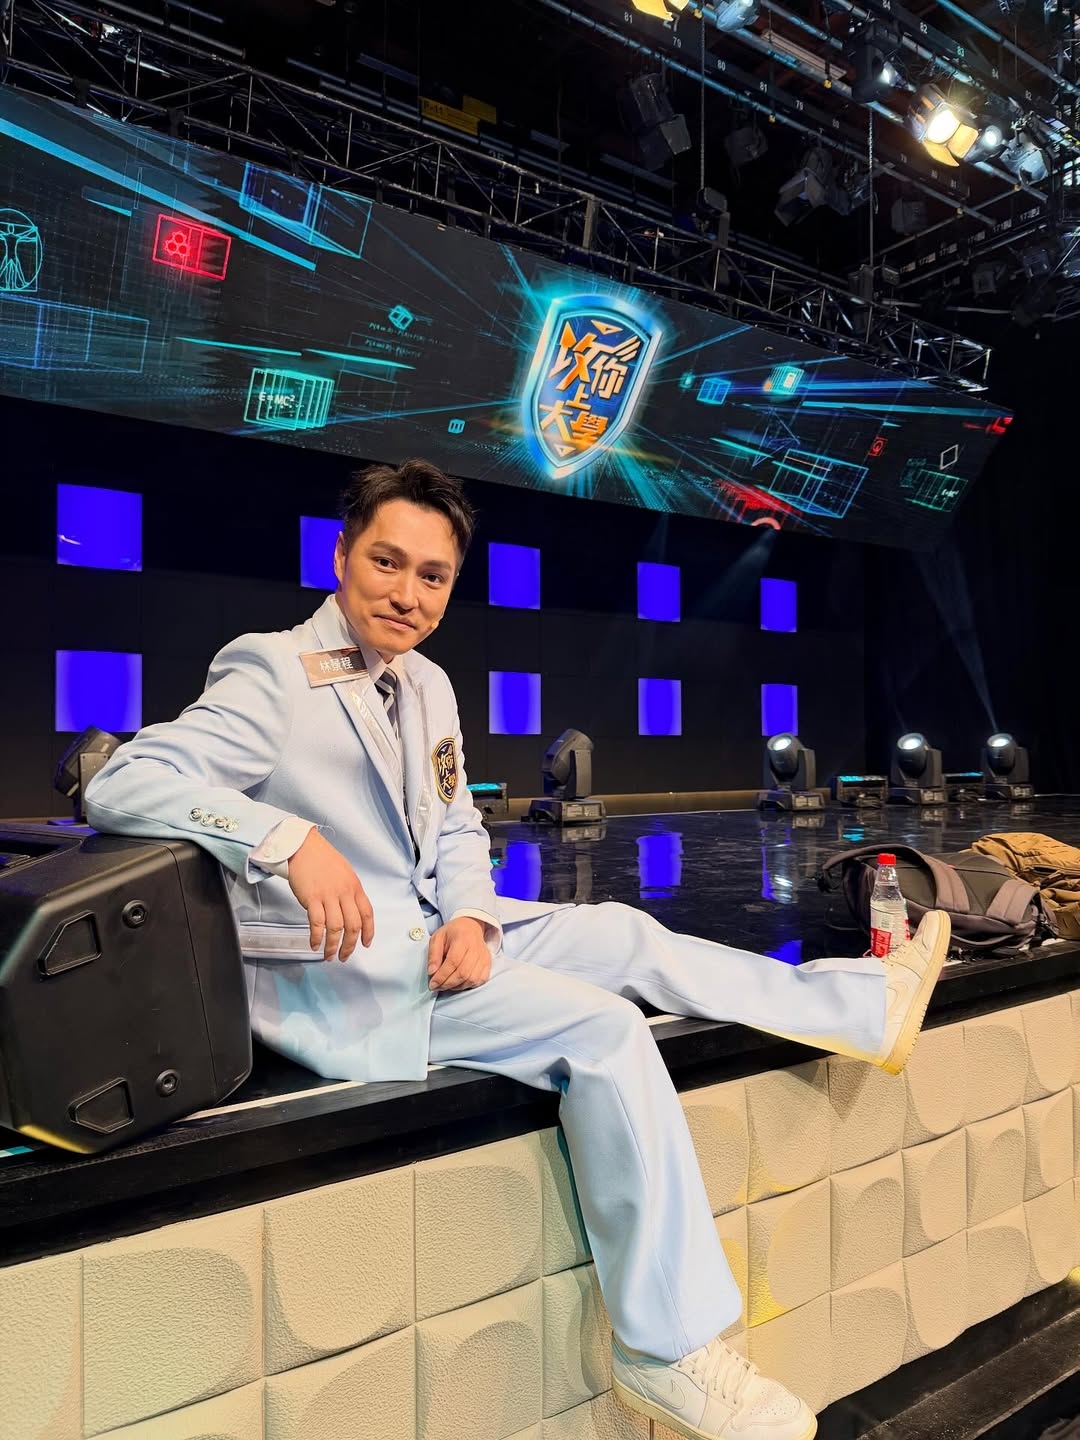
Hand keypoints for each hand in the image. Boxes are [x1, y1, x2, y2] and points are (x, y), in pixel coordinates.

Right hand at [287, 829, 373, 961]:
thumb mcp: (345, 874)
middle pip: (353, 925)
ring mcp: (328, 896)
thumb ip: (349, 893)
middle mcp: (344, 893)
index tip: (365, 944)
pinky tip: (315, 944)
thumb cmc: (324, 860)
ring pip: (335, 928)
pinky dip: (317, 937)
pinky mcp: (312, 898)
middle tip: (344, 956)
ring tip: (329, 956)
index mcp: (355, 888)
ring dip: (332, 946)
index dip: (368, 932)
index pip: (367, 914)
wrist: (304, 847)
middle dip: (350, 945)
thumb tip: (350, 912)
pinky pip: (317, 923)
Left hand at [427, 916, 490, 991]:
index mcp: (462, 939)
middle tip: (437, 986)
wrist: (471, 927)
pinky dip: (468, 985)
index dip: (442, 976)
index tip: (432, 984)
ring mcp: (484, 957)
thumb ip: (433, 954)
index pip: (453, 962)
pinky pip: (480, 980)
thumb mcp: (437, 938)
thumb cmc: (453, 933)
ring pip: (471, 979)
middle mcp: (475, 949)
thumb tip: (432, 972)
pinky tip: (459, 983)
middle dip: (447, 984)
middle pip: (463, 973)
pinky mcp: (488, 964)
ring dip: (456, 986)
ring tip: (446, 984)